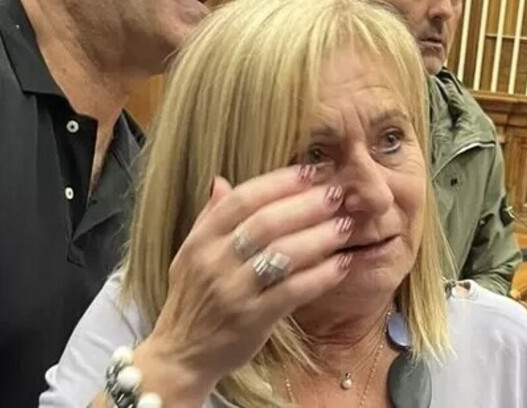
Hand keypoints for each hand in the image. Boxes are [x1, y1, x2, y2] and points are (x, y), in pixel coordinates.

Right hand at [136, 165, 353, 395]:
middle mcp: (215, 262)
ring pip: (283, 255)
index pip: (243, 199)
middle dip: (307, 204)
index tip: (312, 171)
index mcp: (201, 240)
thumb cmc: (192, 299)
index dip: (280, 182)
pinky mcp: (252, 320)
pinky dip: (321, 275)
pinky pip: (293, 291)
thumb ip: (209, 217)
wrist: (180, 355)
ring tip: (346, 225)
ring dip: (320, 237)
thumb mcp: (189, 254)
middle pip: (267, 222)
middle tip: (337, 194)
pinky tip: (342, 264)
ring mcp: (233, 292)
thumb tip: (221, 180)